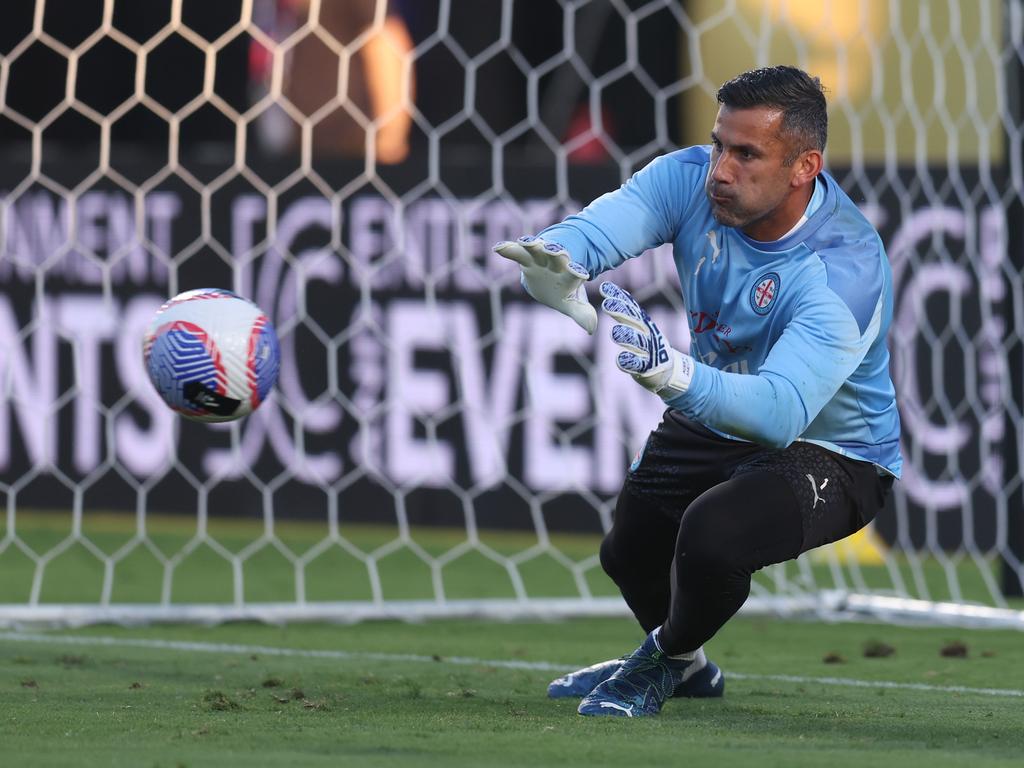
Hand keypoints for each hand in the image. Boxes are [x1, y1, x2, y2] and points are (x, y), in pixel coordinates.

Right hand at [494, 237, 597, 333]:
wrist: (551, 274)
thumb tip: (591, 330)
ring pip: (537, 250)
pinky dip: (507, 249)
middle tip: (556, 251)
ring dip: (533, 246)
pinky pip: (516, 252)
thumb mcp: (571, 302)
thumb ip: (580, 313)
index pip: (573, 275)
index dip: (576, 273)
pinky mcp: (526, 256)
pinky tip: (497, 249)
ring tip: (526, 243)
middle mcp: (556, 263)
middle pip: (556, 257)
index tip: (581, 273)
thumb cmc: (563, 290)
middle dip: (556, 254)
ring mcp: (540, 258)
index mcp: (569, 275)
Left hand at [600, 281, 693, 398]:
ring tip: (616, 332)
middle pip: (634, 321)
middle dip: (621, 312)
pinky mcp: (647, 367)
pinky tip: (620, 359)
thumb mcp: (637, 326)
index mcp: (643, 323)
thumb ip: (624, 310)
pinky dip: (630, 361)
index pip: (630, 307)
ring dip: (627, 336)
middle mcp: (647, 334)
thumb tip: (607, 288)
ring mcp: (649, 350)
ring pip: (638, 342)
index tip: (604, 288)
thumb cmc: (647, 345)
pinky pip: (638, 364)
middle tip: (606, 304)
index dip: (618, 297)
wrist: (668, 370)